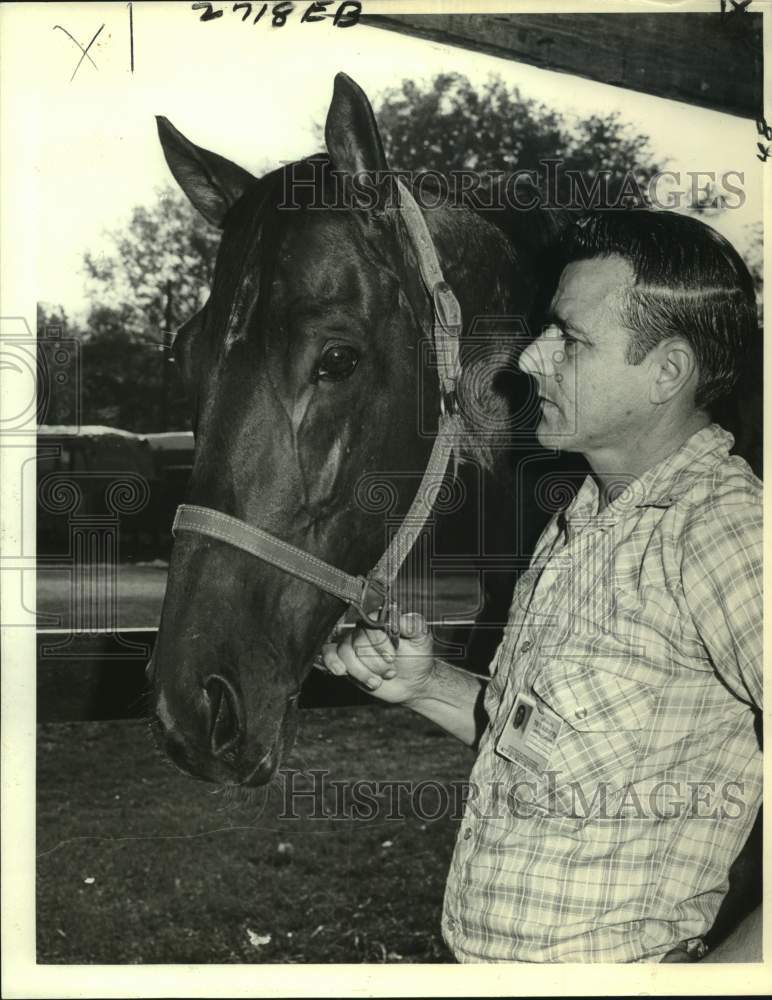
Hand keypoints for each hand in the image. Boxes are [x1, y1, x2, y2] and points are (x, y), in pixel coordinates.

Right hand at [320, 612, 434, 704]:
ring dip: (361, 672)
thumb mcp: (422, 640)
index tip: (392, 657)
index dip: (379, 644)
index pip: (370, 626)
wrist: (412, 682)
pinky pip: (328, 654)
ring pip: (344, 653)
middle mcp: (364, 630)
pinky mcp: (344, 660)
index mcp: (380, 620)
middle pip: (356, 643)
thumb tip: (402, 618)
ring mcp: (352, 645)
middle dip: (374, 663)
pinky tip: (341, 671)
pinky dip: (332, 662)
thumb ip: (415, 625)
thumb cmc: (417, 658)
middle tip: (390, 671)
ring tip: (377, 680)